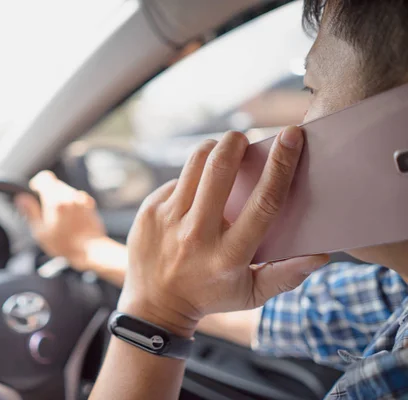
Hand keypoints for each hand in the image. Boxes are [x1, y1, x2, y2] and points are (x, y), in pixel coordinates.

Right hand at [15, 171, 106, 267]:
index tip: (35, 192)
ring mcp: (81, 199)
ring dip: (61, 199)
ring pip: (67, 191)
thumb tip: (21, 198)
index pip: (45, 177)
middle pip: (56, 184)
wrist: (90, 250)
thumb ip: (30, 212)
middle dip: (49, 194)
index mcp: (55, 200)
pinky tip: (71, 219)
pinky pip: (77, 198)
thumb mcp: (41, 231)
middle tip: (46, 212)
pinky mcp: (90, 204)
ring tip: (60, 219)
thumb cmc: (64, 244)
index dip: (37, 183)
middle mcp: (70, 196)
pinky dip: (72, 204)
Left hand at [119, 127, 328, 336]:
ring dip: (213, 149)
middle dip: (236, 143)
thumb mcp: (251, 294)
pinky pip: (176, 181)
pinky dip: (191, 179)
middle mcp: (197, 234)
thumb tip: (321, 254)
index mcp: (229, 255)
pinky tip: (196, 193)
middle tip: (244, 138)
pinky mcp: (149, 211)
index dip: (281, 165)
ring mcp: (168, 220)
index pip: (263, 203)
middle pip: (220, 169)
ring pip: (195, 164)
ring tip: (223, 151)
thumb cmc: (209, 296)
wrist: (154, 306)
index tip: (292, 136)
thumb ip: (286, 275)